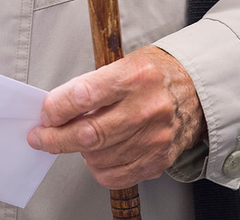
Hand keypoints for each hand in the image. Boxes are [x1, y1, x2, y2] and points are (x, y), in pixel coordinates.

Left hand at [27, 45, 205, 188]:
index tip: (45, 115)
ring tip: (82, 138)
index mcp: (134, 76)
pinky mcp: (158, 159)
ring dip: (79, 151)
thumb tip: (54, 110)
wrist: (198, 90)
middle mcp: (147, 107)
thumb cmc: (154, 75)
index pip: (83, 96)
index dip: (55, 109)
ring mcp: (155, 137)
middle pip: (87, 134)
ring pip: (98, 158)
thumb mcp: (123, 63)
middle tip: (41, 137)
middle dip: (55, 138)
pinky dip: (98, 168)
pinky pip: (115, 175)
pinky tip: (99, 154)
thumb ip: (89, 86)